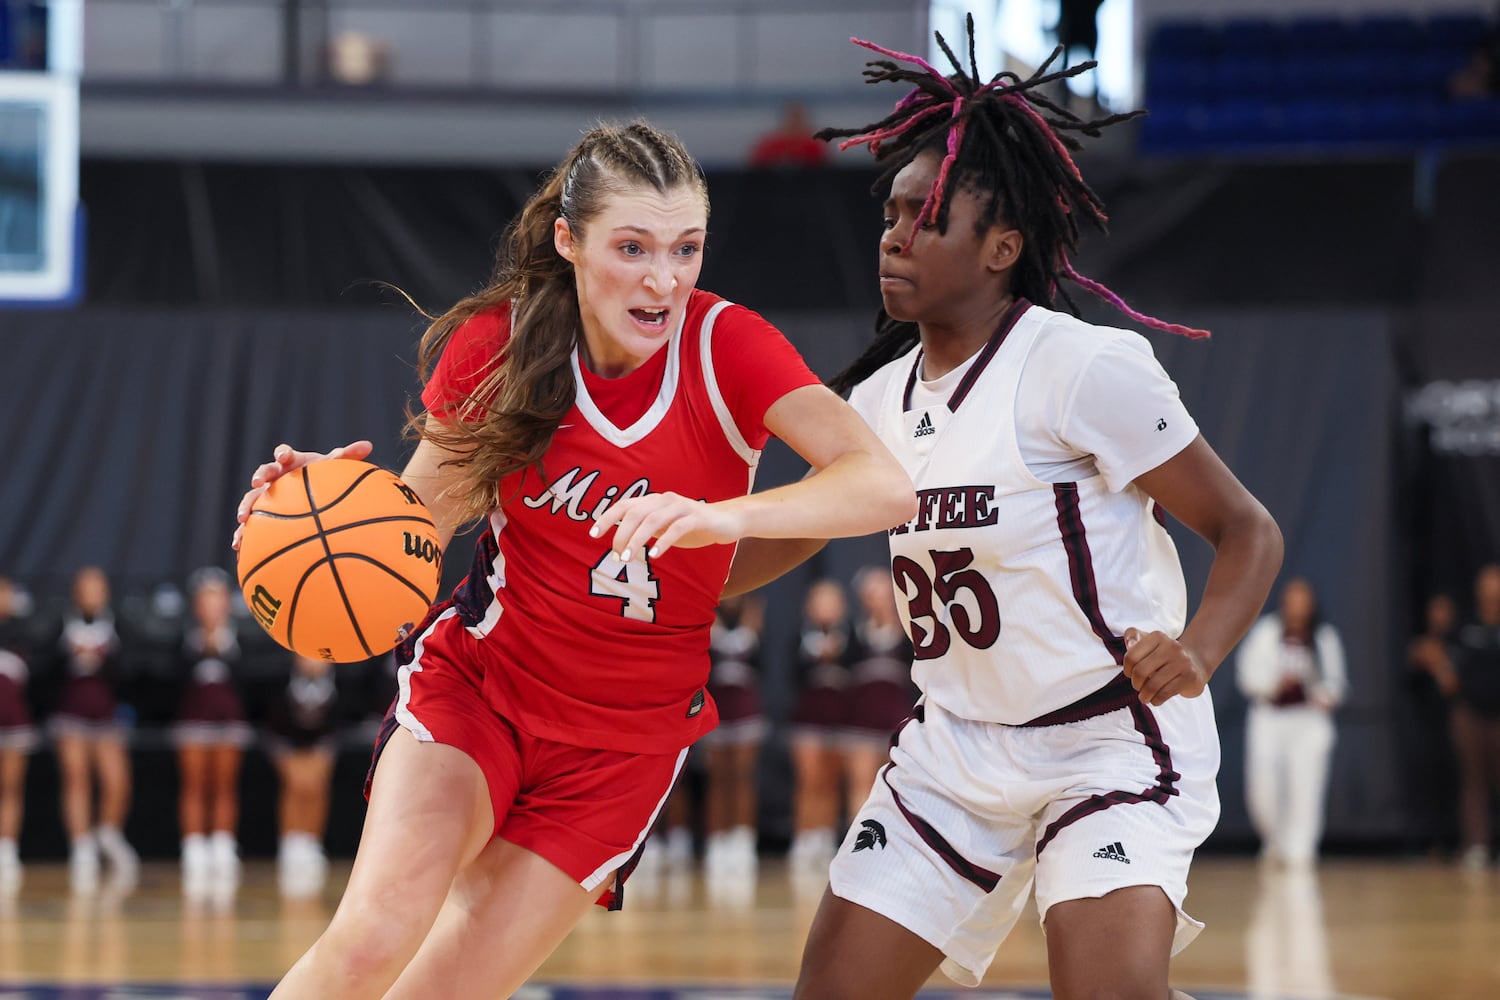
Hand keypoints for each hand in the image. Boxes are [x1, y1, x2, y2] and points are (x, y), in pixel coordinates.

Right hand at [232, 440, 372, 549]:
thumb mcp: (335, 467)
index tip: (284, 457)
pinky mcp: (263, 513)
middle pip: (264, 473)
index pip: (283, 453)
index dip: (282, 453)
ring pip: (251, 499)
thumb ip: (348, 456)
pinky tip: (239, 546)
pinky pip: (251, 523)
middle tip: (256, 482)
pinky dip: (244, 533)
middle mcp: (276, 477)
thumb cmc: (325, 477)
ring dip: (245, 507)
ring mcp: (267, 495)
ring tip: (242, 520)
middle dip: (259, 476)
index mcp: (292, 462)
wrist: (315, 495)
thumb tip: (368, 445)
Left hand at [588, 492, 744, 561]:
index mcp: (655, 501)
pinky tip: (654, 555)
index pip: (625, 505)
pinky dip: (663, 541)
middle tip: (616, 555)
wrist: (727, 521)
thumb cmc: (693, 526)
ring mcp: (682, 507)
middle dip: (621, 533)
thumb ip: (645, 529)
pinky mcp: (697, 517)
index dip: (607, 518)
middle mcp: (665, 500)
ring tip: (628, 558)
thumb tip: (620, 542)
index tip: (593, 535)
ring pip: (653, 519)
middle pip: (636, 512)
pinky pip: (677, 528)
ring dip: (637, 539)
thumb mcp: (665, 527)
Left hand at [1122, 627, 1208, 704]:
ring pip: (1152, 685)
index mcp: (1157, 637)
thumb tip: (1129, 643)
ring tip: (1145, 697)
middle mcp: (1171, 646)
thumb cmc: (1166, 656)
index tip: (1130, 674)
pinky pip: (1165, 693)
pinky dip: (1156, 700)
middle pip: (1140, 671)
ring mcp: (1182, 661)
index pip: (1131, 656)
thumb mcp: (1149, 643)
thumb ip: (1134, 638)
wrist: (1196, 662)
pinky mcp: (1190, 676)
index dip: (1127, 669)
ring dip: (1145, 695)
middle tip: (1138, 687)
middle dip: (1136, 684)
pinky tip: (1156, 700)